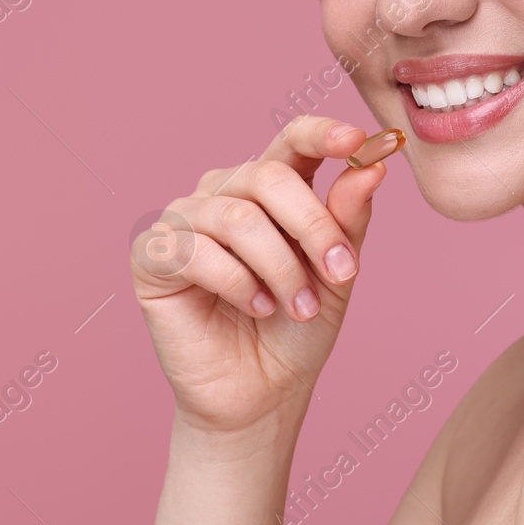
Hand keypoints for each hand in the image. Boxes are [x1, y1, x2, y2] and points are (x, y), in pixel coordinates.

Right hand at [130, 115, 387, 435]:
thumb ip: (348, 216)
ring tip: (299, 306)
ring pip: (239, 219)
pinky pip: (197, 252)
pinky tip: (254, 307)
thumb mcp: (337, 269)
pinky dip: (237, 283)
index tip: (357, 142)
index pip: (293, 139)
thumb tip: (371, 167)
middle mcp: (224, 192)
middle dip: (314, 227)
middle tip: (342, 273)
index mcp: (273, 187)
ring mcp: (184, 220)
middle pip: (269, 177)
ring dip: (280, 268)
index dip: (322, 134)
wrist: (264, 390)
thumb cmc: (299, 324)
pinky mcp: (152, 255)